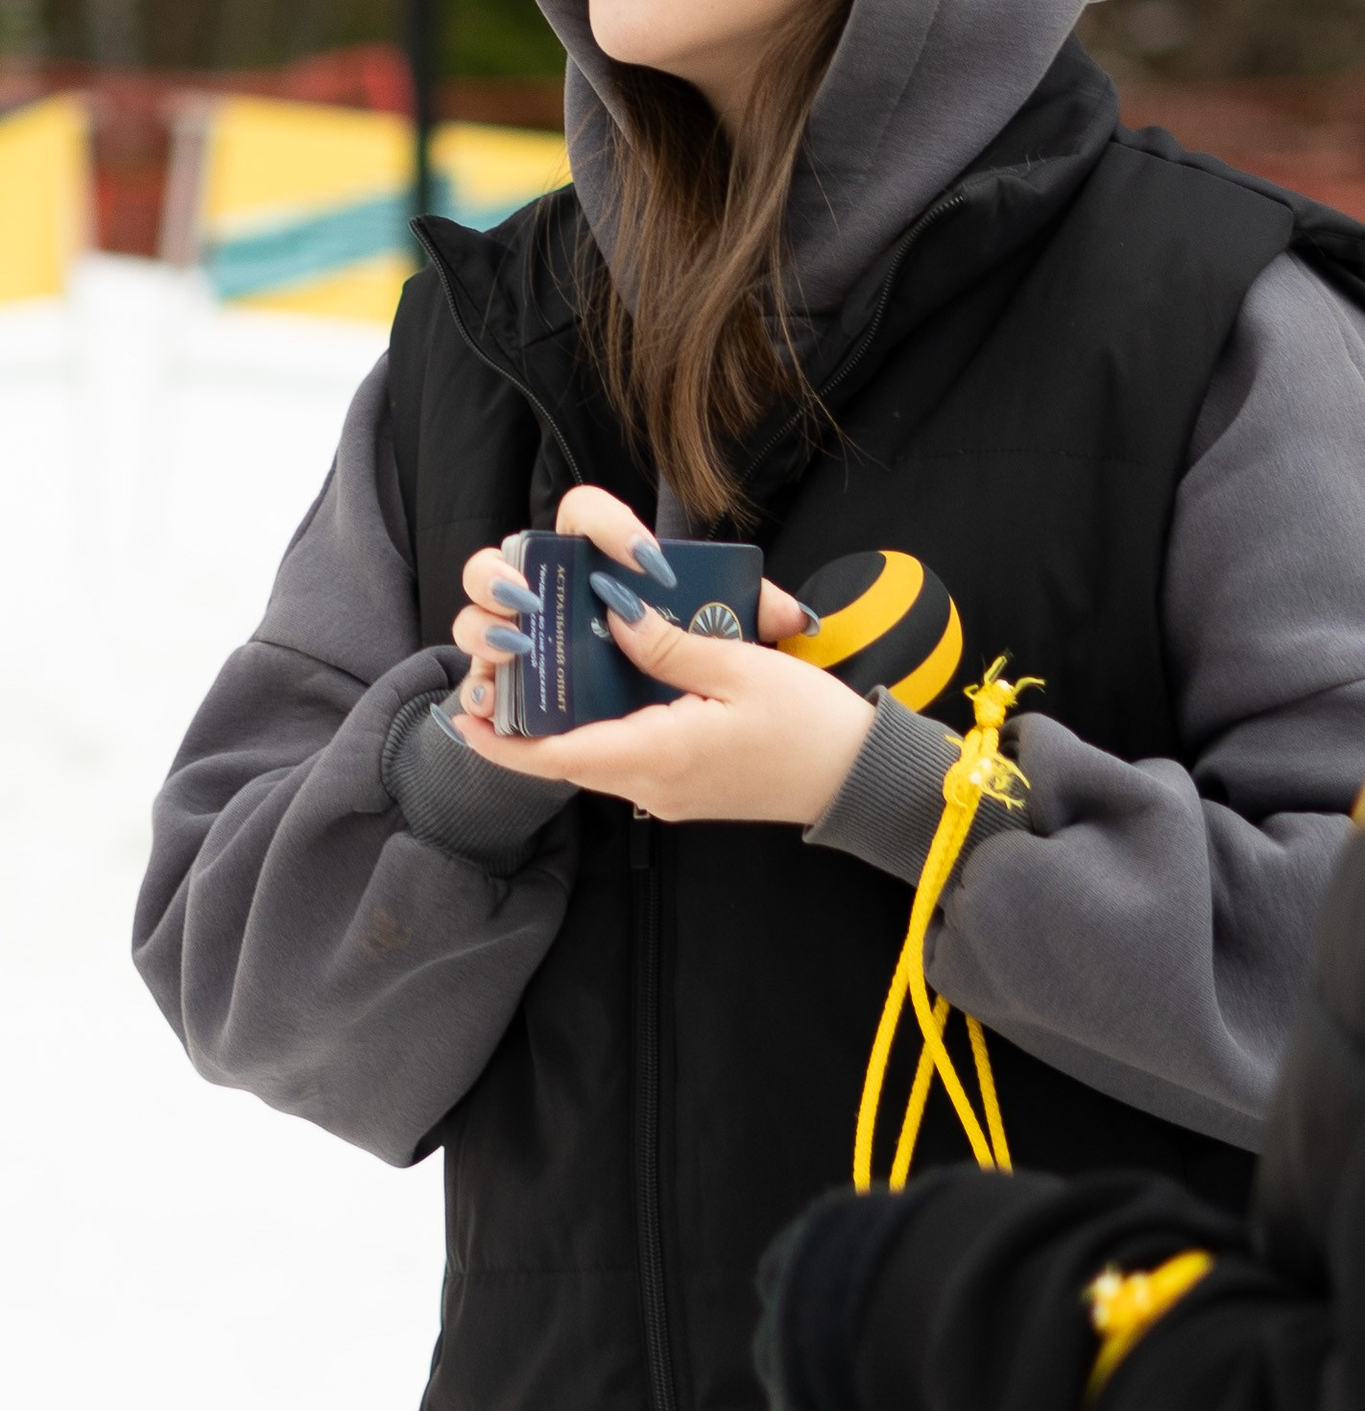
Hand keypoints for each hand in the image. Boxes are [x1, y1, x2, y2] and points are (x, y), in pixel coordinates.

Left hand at [450, 483, 872, 826]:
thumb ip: (669, 644)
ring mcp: (669, 795)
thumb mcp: (740, 666)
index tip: (463, 715)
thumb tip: (613, 615)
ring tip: (545, 676)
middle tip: (502, 675)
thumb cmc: (808, 722)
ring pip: (596, 759)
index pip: (557, 756)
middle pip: (569, 758)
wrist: (856, 777)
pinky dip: (603, 728)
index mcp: (658, 756)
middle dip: (527, 725)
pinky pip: (627, 760)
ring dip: (565, 726)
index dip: (502, 740)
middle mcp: (652, 786)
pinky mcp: (686, 791)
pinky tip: (607, 690)